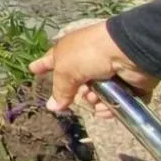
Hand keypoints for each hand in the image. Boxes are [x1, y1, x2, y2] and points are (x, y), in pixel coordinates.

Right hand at [29, 21, 158, 119]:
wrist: (127, 52)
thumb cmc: (90, 53)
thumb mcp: (66, 70)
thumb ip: (59, 90)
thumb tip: (52, 106)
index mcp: (69, 52)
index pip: (51, 60)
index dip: (42, 66)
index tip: (33, 69)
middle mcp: (88, 61)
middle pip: (76, 84)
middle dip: (77, 93)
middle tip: (81, 92)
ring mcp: (108, 73)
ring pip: (96, 96)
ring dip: (95, 102)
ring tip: (97, 98)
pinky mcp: (127, 85)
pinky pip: (116, 103)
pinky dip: (111, 109)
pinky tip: (107, 109)